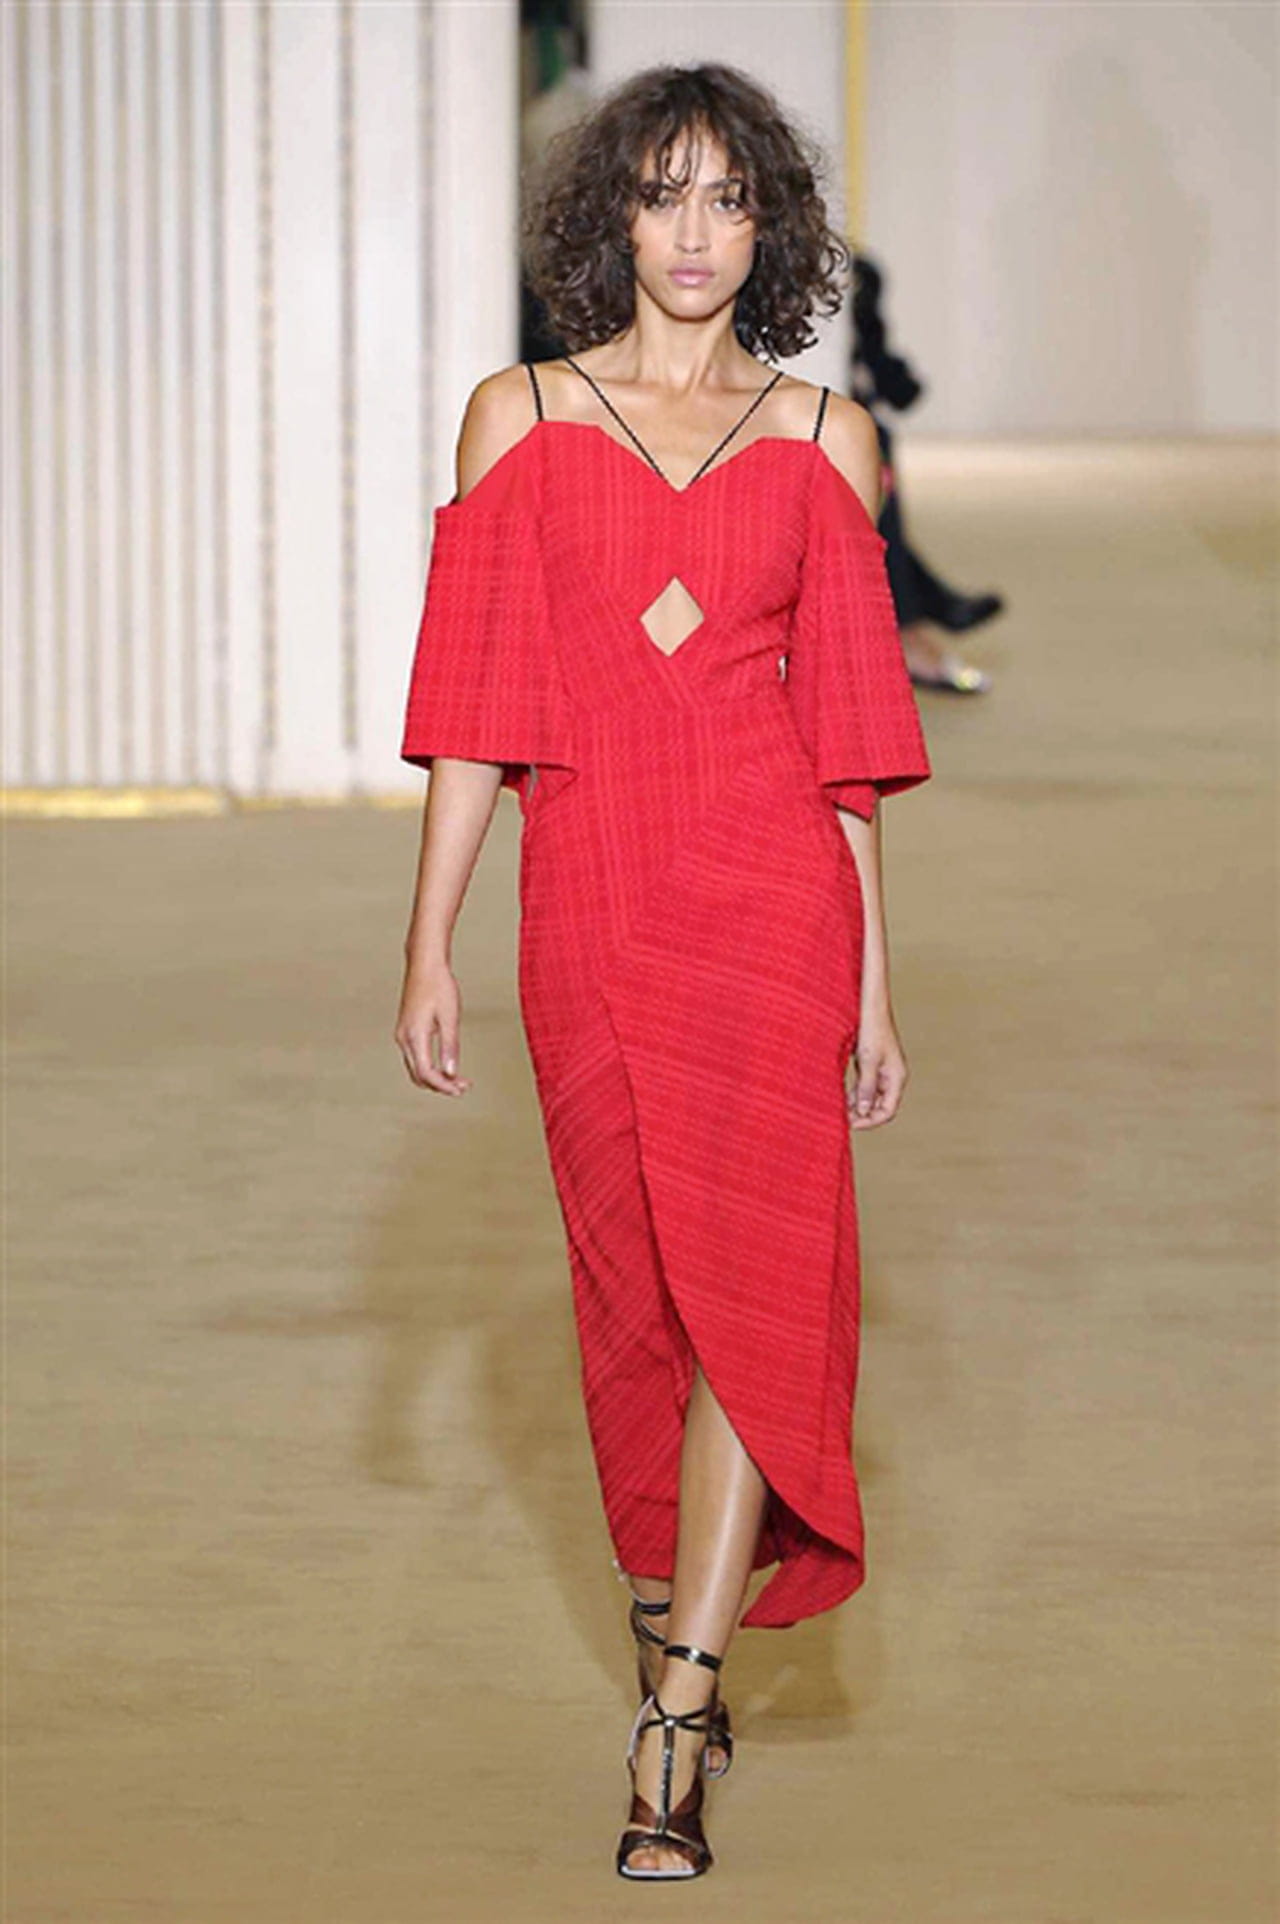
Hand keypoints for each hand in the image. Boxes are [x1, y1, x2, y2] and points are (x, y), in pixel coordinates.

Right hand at [394, 958, 470, 1096]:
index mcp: (415, 1035)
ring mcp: (403, 1034)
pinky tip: (445, 1066)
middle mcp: (404, 1038)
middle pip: (419, 1075)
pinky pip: (415, 1057)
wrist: (425, 964)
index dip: (444, 1085)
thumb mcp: (450, 1016)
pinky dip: (429, 1067)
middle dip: (440, 1085)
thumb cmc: (439, 985)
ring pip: (415, 1068)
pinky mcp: (406, 1030)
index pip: (426, 1072)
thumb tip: (452, 1072)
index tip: (460, 1089)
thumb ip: (450, 1046)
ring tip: (457, 1079)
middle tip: (463, 1087)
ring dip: (435, 1078)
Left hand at [847, 1006, 907, 1129]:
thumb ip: (866, 1086)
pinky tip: (839, 1097)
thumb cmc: (872, 1029)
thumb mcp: (867, 1059)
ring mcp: (882, 1073)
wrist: (871, 1007)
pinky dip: (853, 1094)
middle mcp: (892, 1078)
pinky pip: (864, 1087)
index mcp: (896, 1078)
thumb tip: (863, 1111)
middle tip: (840, 1119)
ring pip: (870, 1099)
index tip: (850, 1123)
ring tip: (837, 1110)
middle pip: (879, 1108)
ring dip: (856, 1106)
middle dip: (862, 1116)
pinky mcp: (872, 1066)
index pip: (887, 1111)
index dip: (870, 1121)